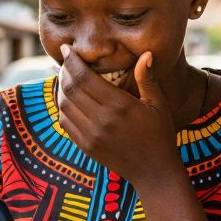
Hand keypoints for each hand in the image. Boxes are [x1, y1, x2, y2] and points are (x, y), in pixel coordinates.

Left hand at [56, 45, 176, 185]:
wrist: (154, 172)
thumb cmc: (160, 135)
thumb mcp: (158, 104)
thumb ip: (147, 79)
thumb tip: (146, 53)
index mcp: (119, 106)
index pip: (85, 77)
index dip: (72, 60)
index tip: (67, 47)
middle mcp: (102, 120)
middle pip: (70, 88)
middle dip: (64, 70)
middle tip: (65, 59)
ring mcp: (91, 135)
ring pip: (64, 105)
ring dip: (61, 88)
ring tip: (65, 76)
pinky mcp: (86, 147)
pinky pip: (65, 123)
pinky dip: (63, 107)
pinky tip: (68, 99)